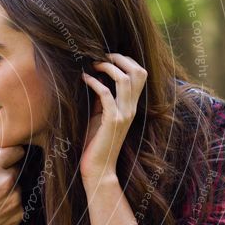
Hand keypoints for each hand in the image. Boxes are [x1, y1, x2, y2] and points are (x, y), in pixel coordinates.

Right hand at [0, 134, 23, 224]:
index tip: (3, 157)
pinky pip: (18, 202)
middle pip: (17, 167)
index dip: (9, 153)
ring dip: (9, 188)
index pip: (16, 149)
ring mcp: (15, 199)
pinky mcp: (19, 215)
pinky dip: (10, 204)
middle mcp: (7, 182)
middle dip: (7, 171)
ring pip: (18, 185)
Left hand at [80, 53, 146, 186]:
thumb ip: (102, 99)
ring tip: (92, 64)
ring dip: (107, 67)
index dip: (126, 60)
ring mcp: (124, 114)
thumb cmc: (96, 142)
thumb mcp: (100, 115)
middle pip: (138, 72)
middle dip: (120, 58)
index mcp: (131, 106)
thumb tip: (94, 77)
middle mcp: (131, 108)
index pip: (140, 74)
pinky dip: (95, 83)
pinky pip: (107, 94)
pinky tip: (85, 79)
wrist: (99, 168)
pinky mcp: (112, 121)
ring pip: (125, 80)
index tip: (107, 56)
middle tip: (101, 56)